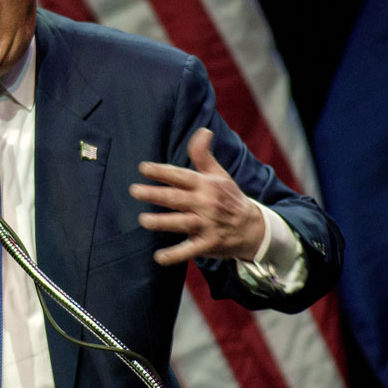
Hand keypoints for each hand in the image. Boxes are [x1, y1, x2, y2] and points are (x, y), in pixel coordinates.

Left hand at [128, 128, 263, 265]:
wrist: (253, 228)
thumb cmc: (228, 197)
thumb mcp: (219, 174)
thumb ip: (203, 154)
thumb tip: (202, 130)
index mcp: (206, 185)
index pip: (181, 175)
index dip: (162, 171)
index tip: (143, 168)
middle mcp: (206, 204)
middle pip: (177, 198)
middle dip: (155, 194)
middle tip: (134, 191)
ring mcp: (207, 225)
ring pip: (181, 223)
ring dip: (162, 222)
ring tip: (143, 220)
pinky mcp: (208, 244)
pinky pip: (189, 250)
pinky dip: (174, 255)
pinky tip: (158, 257)